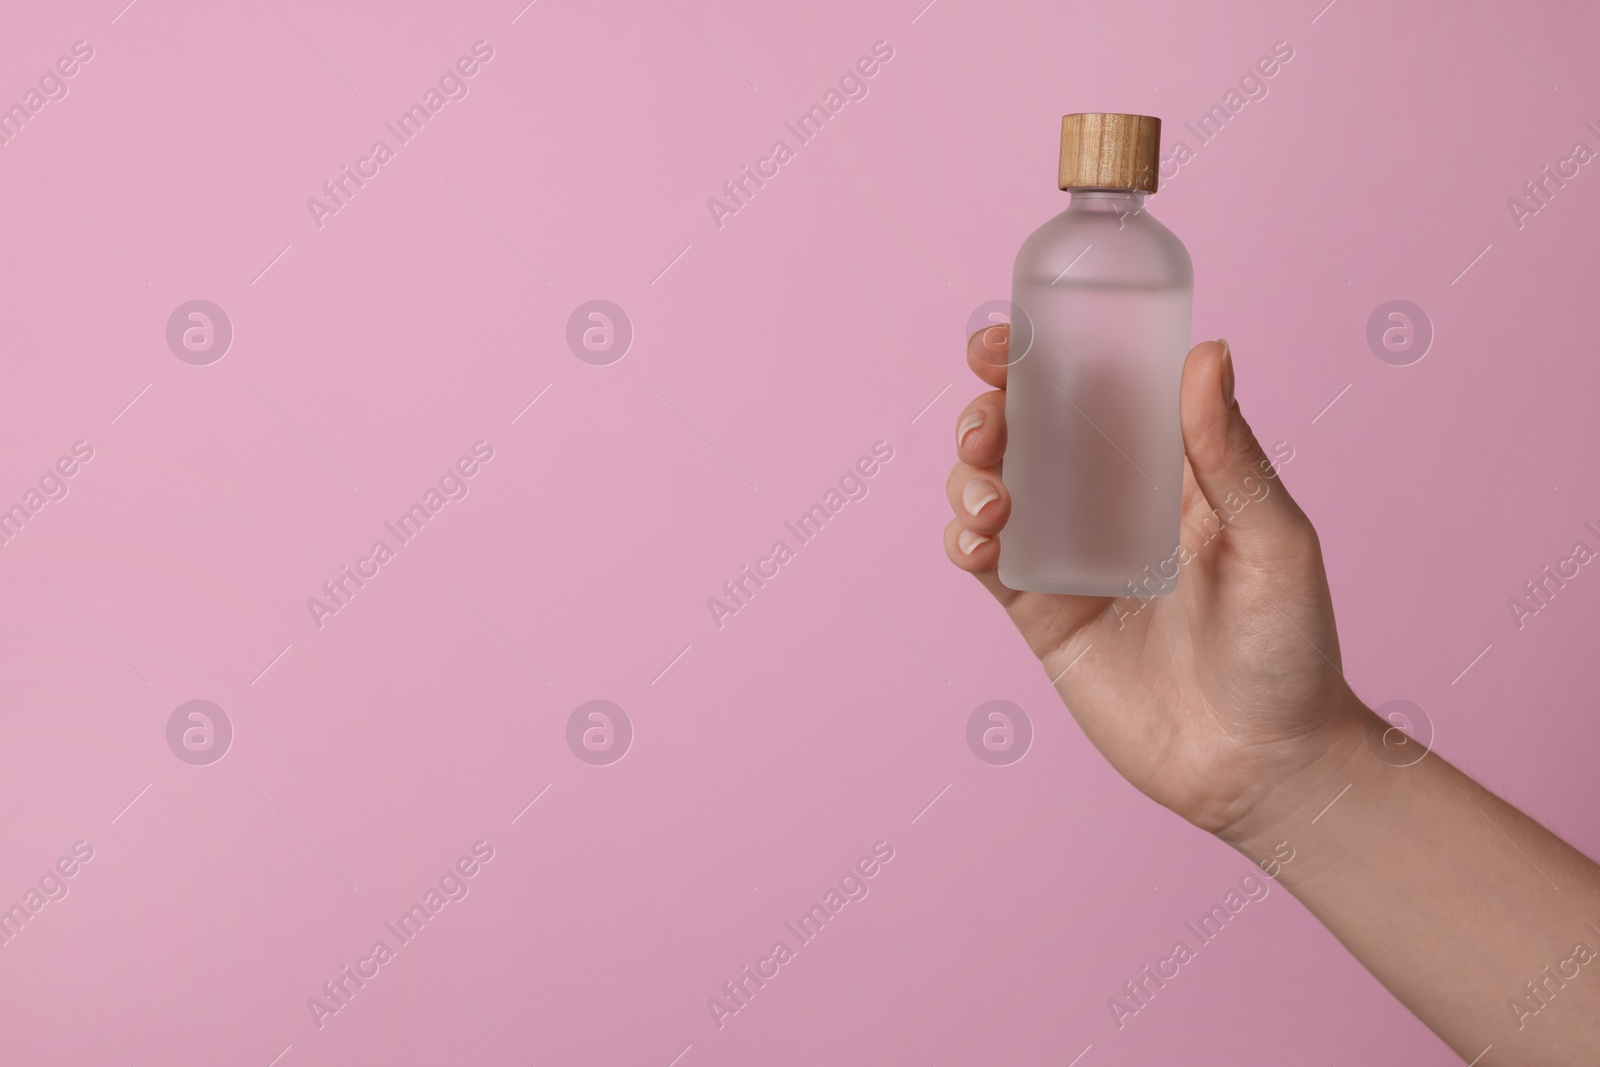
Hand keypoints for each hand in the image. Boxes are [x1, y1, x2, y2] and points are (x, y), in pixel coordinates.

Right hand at [944, 329, 1370, 841]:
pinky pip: (985, 562)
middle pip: (1026, 433)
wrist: (1262, 763)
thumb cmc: (1290, 649)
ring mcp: (1069, 557)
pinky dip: (964, 540)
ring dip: (969, 475)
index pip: (1094, 391)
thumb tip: (1207, 352)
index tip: (1006, 339)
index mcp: (1167, 469)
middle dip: (987, 411)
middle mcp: (1110, 503)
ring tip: (992, 499)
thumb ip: (1230, 454)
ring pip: (991, 488)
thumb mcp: (1274, 540)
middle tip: (987, 421)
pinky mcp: (1041, 614)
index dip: (1041, 357)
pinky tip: (979, 540)